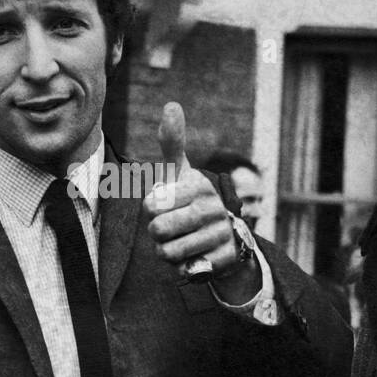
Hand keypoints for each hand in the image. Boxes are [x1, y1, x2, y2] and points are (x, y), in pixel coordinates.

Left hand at [143, 101, 259, 300]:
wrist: (226, 237)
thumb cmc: (191, 200)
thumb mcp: (180, 173)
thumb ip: (172, 143)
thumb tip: (171, 105)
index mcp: (198, 185)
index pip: (151, 204)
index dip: (150, 210)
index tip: (163, 206)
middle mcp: (213, 208)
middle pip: (159, 230)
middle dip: (156, 234)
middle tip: (169, 228)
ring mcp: (221, 234)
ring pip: (169, 252)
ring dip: (167, 251)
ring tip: (180, 242)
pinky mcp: (224, 260)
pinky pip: (185, 271)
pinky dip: (182, 268)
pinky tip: (193, 258)